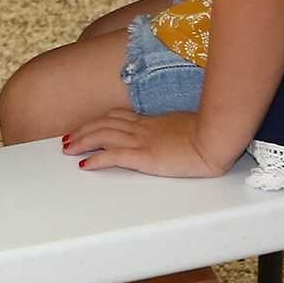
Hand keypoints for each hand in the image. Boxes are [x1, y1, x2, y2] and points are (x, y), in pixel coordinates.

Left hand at [64, 109, 227, 177]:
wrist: (216, 138)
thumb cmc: (209, 134)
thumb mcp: (186, 127)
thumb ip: (173, 130)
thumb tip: (170, 135)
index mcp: (152, 121)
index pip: (117, 117)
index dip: (98, 121)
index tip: (87, 125)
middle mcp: (142, 128)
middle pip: (104, 124)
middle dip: (83, 130)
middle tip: (67, 138)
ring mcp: (142, 141)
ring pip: (102, 136)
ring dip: (82, 142)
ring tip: (67, 148)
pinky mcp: (144, 157)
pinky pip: (113, 156)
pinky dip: (96, 159)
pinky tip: (84, 165)